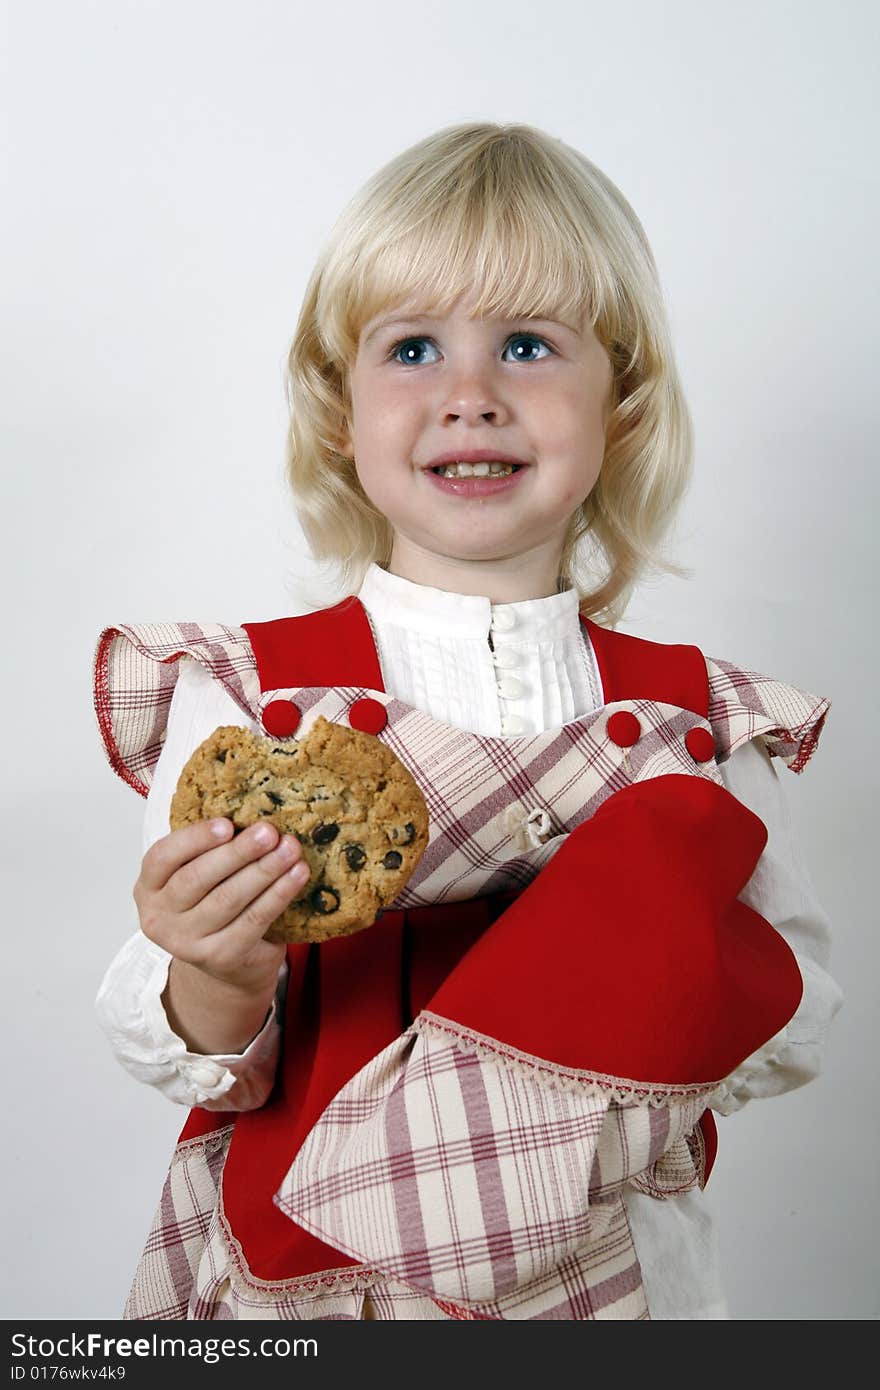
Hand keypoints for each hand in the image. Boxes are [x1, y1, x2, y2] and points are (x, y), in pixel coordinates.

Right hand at [134, 818, 309, 994]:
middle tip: (269, 832)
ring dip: (264, 870)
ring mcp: (186, 942)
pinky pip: (253, 920)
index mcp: (149, 886)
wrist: (225, 962)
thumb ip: (210, 850)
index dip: (195, 839)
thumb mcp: (197, 875)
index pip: (162, 857)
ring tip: (290, 849)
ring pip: (228, 899)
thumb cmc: (211, 904)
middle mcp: (159, 916)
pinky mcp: (220, 957)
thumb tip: (250, 815)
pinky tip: (297, 875)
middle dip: (237, 852)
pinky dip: (278, 895)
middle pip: (197, 878)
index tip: (227, 824)